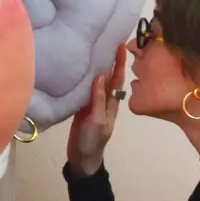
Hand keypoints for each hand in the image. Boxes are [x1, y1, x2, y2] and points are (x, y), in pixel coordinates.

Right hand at [66, 50, 126, 176]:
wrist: (82, 160)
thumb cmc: (92, 142)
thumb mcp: (96, 121)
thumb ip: (98, 100)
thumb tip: (100, 75)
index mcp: (111, 104)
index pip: (117, 79)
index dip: (119, 63)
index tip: (120, 45)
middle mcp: (104, 101)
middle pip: (107, 77)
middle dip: (109, 60)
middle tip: (106, 40)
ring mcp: (92, 104)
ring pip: (96, 82)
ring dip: (96, 67)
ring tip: (93, 48)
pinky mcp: (81, 108)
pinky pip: (84, 90)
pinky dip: (83, 79)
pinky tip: (79, 69)